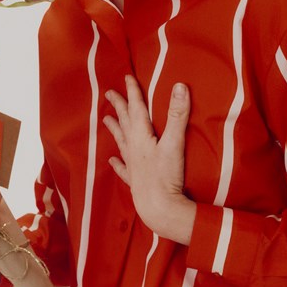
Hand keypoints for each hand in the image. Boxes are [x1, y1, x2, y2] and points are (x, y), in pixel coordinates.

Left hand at [102, 75, 196, 243]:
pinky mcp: (135, 180)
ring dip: (115, 129)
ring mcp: (133, 165)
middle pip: (125, 122)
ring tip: (106, 120)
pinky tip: (113, 161)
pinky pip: (123, 168)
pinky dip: (118, 163)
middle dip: (119, 106)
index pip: (136, 108)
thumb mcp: (175, 142)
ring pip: (121, 142)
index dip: (133, 92)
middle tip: (109, 93)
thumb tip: (180, 86)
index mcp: (141, 136)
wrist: (158, 208)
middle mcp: (133, 148)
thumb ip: (177, 114)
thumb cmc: (166, 176)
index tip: (127, 77)